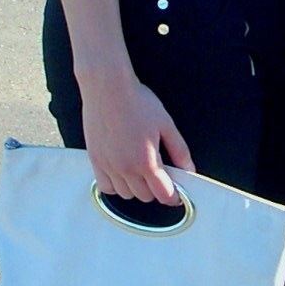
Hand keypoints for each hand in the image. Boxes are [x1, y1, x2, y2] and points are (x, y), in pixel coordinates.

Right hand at [78, 68, 193, 204]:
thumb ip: (179, 150)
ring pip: (125, 195)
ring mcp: (108, 166)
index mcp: (146, 161)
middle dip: (156, 190)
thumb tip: (189, 168)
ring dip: (136, 189)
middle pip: (145, 196)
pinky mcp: (95, 160)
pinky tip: (122, 174)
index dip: (173, 197)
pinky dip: (115, 186)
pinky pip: (105, 187)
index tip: (177, 194)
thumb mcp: (166, 124)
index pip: (163, 194)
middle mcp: (126, 168)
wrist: (108, 88)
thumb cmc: (136, 102)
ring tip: (141, 173)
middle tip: (160, 176)